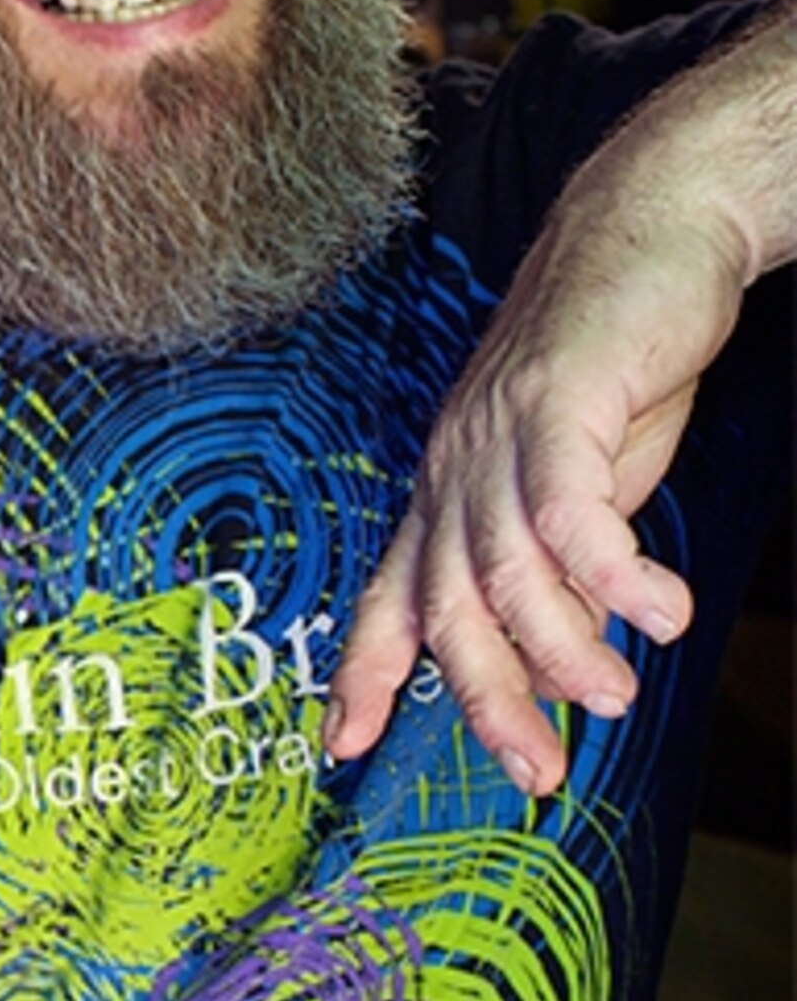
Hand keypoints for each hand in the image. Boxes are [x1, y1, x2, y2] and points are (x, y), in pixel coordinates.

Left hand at [325, 2, 796, 791]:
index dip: (363, 672)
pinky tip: (658, 612)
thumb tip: (560, 656)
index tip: (342, 744)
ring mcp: (501, 432)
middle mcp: (456, 466)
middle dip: (487, 700)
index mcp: (449, 489)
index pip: (392, 595)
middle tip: (538, 772)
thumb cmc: (614, 363)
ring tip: (615, 698)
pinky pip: (573, 512)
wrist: (653, 228)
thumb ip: (558, 563)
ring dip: (562, 649)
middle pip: (448, 606)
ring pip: (507, 571)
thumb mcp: (577, 478)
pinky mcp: (562, 401)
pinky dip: (613, 574)